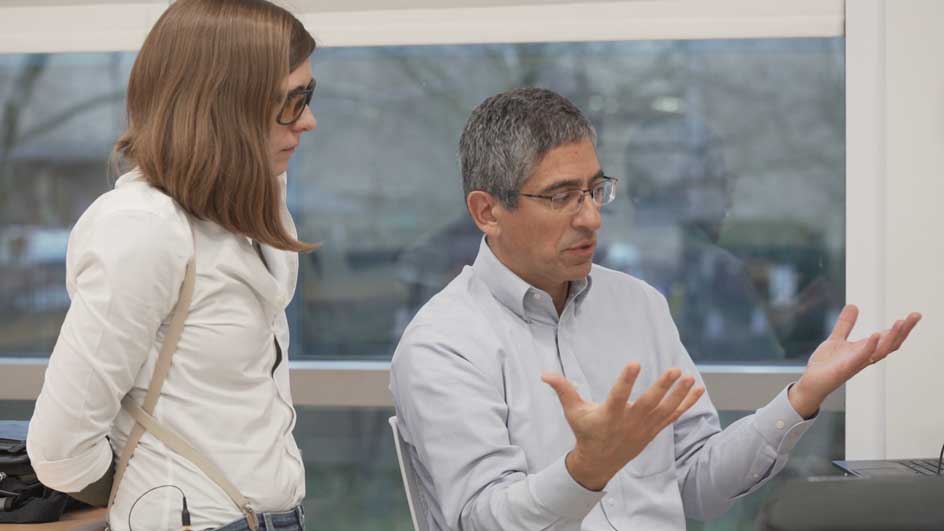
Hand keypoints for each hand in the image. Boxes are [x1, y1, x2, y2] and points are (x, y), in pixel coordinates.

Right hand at [542, 363, 703, 490]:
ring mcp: (644, 428)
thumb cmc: (585, 432)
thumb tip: (544, 373)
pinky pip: (673, 416)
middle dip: (662, 388)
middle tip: (674, 371)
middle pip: (648, 404)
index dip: (626, 380)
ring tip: (689, 376)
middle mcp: (629, 423)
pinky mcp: (653, 430)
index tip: (634, 363)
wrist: (600, 462)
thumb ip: (563, 390)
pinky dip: (686, 404)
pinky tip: (697, 389)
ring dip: (679, 394)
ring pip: (665, 410)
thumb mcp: (573, 412)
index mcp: (609, 416)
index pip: (618, 396)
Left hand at [790, 304, 921, 417]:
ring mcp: (856, 364)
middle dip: (904, 331)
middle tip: (915, 316)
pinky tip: (874, 336)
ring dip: (891, 338)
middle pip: (891, 345)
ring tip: (900, 323)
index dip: (902, 328)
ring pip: (880, 352)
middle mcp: (865, 357)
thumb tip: (853, 306)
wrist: (811, 382)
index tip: (915, 315)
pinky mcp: (845, 369)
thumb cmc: (826, 365)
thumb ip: (846, 324)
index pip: (889, 338)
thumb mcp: (837, 339)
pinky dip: (869, 347)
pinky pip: (860, 358)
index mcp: (865, 350)